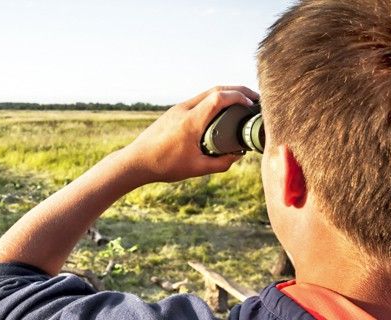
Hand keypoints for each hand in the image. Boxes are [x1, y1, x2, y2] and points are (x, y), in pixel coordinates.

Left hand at [121, 86, 259, 183]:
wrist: (135, 161)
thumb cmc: (164, 165)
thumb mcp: (197, 169)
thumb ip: (221, 163)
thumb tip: (238, 156)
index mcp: (191, 120)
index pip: (219, 97)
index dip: (239, 97)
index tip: (252, 104)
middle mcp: (184, 109)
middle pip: (215, 89)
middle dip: (237, 90)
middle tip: (255, 98)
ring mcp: (177, 109)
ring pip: (205, 93)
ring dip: (225, 94)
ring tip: (241, 103)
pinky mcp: (173, 113)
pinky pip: (197, 100)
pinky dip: (213, 100)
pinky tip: (220, 110)